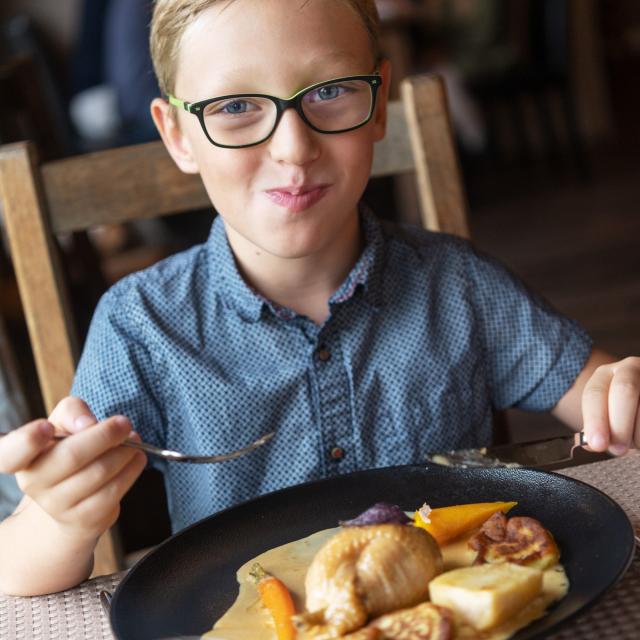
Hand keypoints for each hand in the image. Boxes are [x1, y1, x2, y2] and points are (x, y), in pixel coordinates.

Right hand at [0, 396, 146, 539]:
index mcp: (21, 458)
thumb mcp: (62, 424)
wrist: (70, 502)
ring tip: (133, 440)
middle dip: (105, 435)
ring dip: (125, 452)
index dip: (27, 440)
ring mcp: (57, 505)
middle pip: (72, 455)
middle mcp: (33, 483)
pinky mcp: (84, 518)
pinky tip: (136, 458)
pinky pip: (114, 491)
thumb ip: (72, 411)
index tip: (46, 427)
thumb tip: (87, 423)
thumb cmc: (66, 452)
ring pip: (100, 472)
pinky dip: (131, 470)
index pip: (10, 453)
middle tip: (124, 423)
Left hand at [582, 356, 639, 454]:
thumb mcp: (605, 417)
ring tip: (636, 442)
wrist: (639, 401)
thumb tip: (590, 443)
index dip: (595, 419)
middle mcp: (629, 369)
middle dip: (620, 424)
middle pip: (624, 391)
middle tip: (618, 449)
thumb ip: (595, 429)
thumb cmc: (621, 415)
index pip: (594, 393)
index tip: (597, 444)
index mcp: (604, 375)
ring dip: (639, 433)